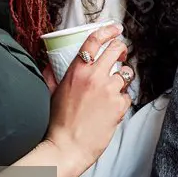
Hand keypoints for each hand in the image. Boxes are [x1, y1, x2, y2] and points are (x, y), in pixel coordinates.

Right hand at [45, 25, 134, 176]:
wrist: (67, 147)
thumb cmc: (56, 122)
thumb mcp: (50, 92)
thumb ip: (51, 74)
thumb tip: (50, 63)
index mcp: (76, 71)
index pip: (94, 41)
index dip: (107, 31)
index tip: (114, 29)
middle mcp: (95, 77)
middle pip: (116, 50)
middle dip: (120, 49)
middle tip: (120, 53)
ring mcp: (109, 90)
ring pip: (125, 73)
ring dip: (122, 77)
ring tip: (113, 86)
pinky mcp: (119, 105)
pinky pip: (127, 95)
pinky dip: (121, 98)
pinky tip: (112, 106)